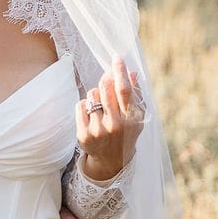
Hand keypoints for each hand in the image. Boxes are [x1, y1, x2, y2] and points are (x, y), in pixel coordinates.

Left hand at [76, 55, 145, 183]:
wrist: (112, 161)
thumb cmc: (126, 131)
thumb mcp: (136, 115)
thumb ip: (136, 94)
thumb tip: (132, 72)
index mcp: (132, 118)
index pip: (125, 90)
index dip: (120, 71)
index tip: (117, 57)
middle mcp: (116, 125)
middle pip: (105, 87)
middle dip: (105, 80)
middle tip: (108, 83)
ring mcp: (99, 130)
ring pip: (92, 94)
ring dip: (95, 94)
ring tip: (101, 107)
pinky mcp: (84, 134)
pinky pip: (80, 104)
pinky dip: (85, 105)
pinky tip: (92, 115)